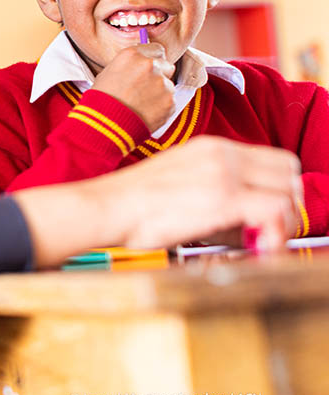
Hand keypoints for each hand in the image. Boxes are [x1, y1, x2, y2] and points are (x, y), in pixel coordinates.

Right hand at [15, 137, 300, 266]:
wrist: (106, 207)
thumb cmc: (133, 205)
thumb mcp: (180, 184)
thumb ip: (215, 193)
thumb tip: (247, 222)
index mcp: (211, 147)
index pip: (273, 160)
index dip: (278, 189)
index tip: (265, 216)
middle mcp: (222, 153)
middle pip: (288, 172)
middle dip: (286, 205)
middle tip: (265, 231)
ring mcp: (225, 173)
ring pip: (287, 193)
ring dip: (282, 222)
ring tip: (258, 243)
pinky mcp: (224, 197)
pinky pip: (277, 211)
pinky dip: (276, 233)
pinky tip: (257, 247)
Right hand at [91, 43, 175, 131]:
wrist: (104, 124)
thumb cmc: (101, 100)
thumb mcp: (108, 73)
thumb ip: (130, 65)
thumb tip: (141, 64)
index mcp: (132, 55)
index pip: (157, 49)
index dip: (153, 60)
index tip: (148, 70)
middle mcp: (149, 65)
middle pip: (166, 65)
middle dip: (159, 75)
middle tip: (144, 89)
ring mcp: (162, 83)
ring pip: (168, 85)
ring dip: (159, 93)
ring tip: (141, 104)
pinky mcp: (170, 101)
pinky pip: (170, 101)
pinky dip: (161, 107)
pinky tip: (146, 112)